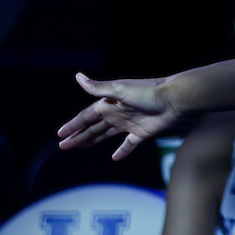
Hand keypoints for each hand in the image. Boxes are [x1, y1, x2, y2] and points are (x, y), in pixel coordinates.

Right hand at [57, 72, 181, 159]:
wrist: (174, 99)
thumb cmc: (148, 92)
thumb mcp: (120, 90)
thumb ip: (99, 87)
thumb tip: (78, 76)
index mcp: (110, 103)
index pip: (86, 116)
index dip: (73, 125)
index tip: (60, 135)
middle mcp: (117, 113)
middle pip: (93, 127)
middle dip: (78, 135)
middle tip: (64, 146)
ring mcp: (129, 123)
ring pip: (106, 134)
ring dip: (92, 141)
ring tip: (79, 148)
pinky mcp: (142, 132)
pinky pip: (129, 144)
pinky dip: (122, 151)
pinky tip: (114, 158)